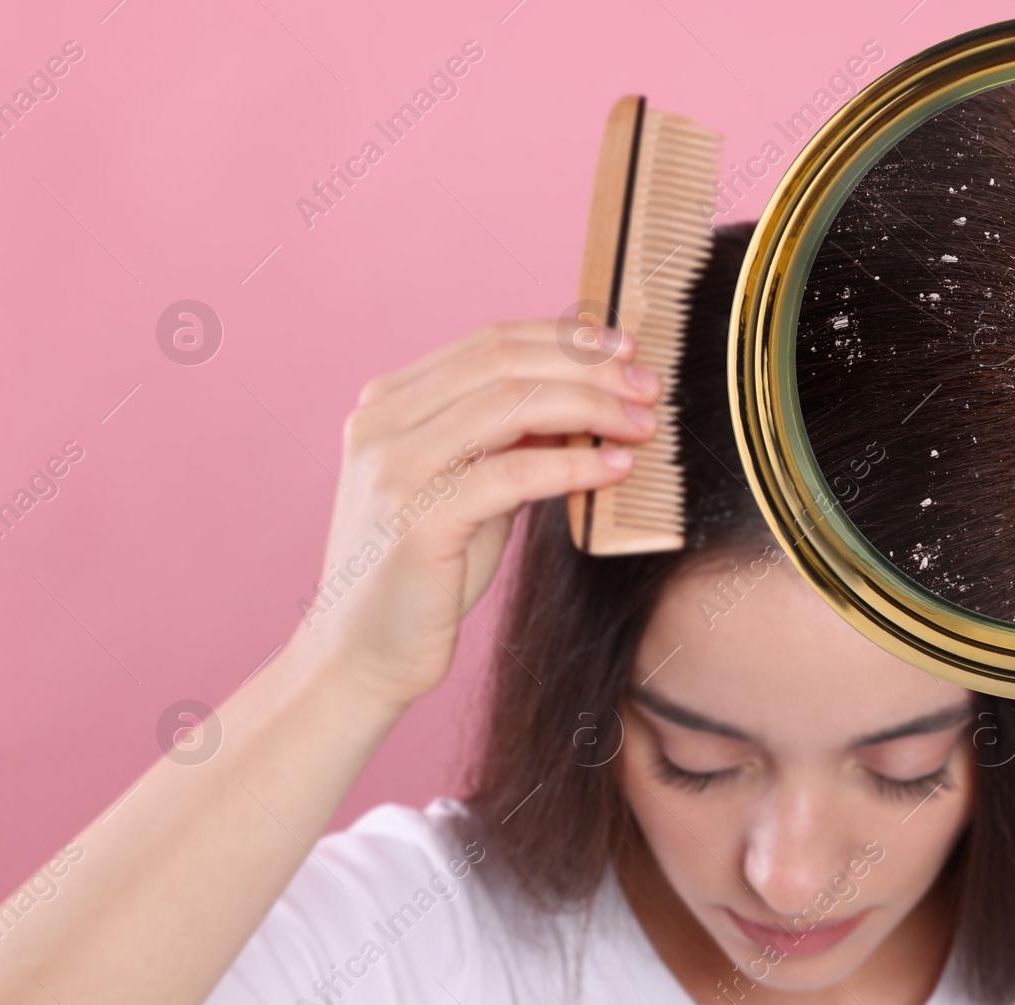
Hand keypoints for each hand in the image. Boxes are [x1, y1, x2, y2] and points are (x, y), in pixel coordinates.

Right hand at [282, 320, 658, 706]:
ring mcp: (393, 468)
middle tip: (649, 387)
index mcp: (388, 402)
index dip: (564, 338)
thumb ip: (514, 440)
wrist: (364, 655)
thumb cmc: (428, 573)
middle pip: (503, 362)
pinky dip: (574, 466)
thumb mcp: (474, 487)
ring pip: (510, 404)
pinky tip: (616, 471)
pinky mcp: (416, 519)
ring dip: (591, 408)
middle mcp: (380, 422)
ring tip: (643, 426)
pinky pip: (512, 473)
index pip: (489, 342)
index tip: (626, 348)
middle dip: (588, 367)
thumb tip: (590, 397)